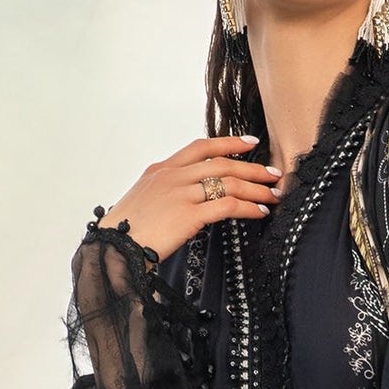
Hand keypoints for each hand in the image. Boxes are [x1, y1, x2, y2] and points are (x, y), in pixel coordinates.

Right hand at [96, 135, 282, 263]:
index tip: (250, 143)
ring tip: (273, 195)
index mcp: (163, 169)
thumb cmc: (128, 230)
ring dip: (256, 188)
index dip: (229, 143)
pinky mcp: (188, 214)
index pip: (201, 147)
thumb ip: (168, 191)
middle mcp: (174, 176)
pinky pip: (227, 205)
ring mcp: (181, 193)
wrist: (115, 246)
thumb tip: (190, 197)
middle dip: (253, 168)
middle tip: (273, 174)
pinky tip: (259, 212)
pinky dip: (248, 207)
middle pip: (223, 164)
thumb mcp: (145, 199)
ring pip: (229, 183)